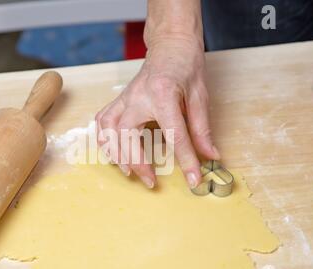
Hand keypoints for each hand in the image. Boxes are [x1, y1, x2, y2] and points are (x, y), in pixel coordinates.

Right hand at [95, 37, 219, 188]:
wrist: (170, 44)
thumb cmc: (186, 65)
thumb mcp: (200, 95)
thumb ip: (202, 128)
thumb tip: (210, 155)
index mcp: (163, 94)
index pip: (174, 134)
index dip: (185, 160)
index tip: (192, 179)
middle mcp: (138, 96)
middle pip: (126, 134)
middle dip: (136, 162)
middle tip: (150, 180)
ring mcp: (124, 98)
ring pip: (107, 129)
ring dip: (114, 153)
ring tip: (128, 171)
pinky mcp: (119, 100)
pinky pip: (102, 121)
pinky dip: (104, 139)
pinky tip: (113, 151)